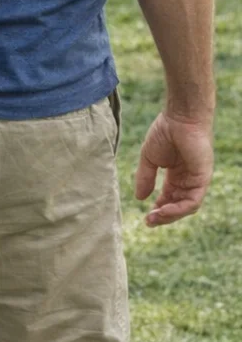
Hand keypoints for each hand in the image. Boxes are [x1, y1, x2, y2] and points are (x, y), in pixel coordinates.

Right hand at [135, 111, 213, 226]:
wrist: (179, 119)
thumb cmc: (164, 133)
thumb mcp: (149, 158)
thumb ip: (145, 177)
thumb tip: (139, 198)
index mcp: (176, 175)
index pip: (169, 198)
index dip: (158, 209)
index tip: (146, 217)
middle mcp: (187, 181)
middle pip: (177, 206)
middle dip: (163, 216)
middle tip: (148, 221)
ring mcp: (196, 181)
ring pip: (186, 207)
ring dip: (170, 215)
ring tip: (154, 217)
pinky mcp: (202, 180)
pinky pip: (193, 201)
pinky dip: (179, 208)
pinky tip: (164, 209)